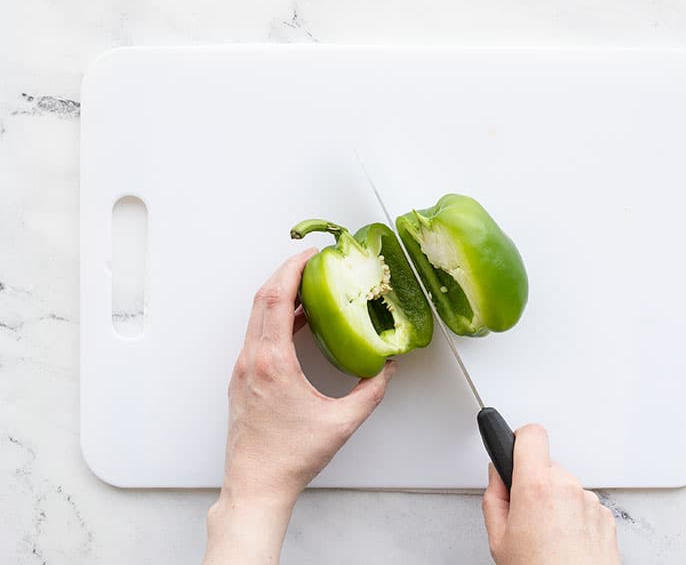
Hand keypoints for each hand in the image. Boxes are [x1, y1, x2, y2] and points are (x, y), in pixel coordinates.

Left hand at [204, 249, 396, 564]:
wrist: (255, 485)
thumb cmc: (290, 458)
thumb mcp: (341, 422)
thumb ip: (371, 391)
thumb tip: (387, 368)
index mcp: (272, 362)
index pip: (276, 299)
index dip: (293, 269)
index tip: (311, 255)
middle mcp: (252, 360)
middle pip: (262, 298)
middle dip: (286, 273)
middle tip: (311, 262)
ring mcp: (243, 369)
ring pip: (257, 316)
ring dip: (280, 295)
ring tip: (308, 287)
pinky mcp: (243, 379)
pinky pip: (257, 335)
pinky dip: (275, 318)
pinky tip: (298, 323)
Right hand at [482, 425, 620, 564]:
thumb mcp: (498, 538)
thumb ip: (494, 497)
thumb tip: (497, 477)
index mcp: (536, 486)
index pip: (531, 434)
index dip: (519, 439)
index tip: (514, 447)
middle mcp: (567, 487)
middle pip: (547, 464)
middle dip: (534, 481)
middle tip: (525, 512)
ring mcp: (590, 501)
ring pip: (566, 486)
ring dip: (556, 501)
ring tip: (547, 535)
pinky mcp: (606, 517)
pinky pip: (584, 505)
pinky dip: (574, 517)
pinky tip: (565, 542)